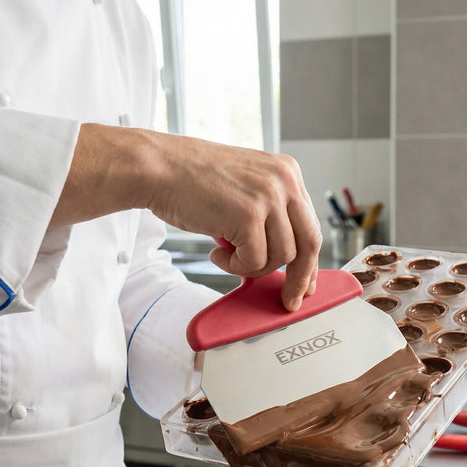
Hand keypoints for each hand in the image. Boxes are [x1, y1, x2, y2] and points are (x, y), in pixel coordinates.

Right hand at [54, 125, 321, 310]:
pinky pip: (254, 262)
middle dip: (298, 278)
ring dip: (252, 266)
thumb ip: (269, 214)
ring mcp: (268, 197)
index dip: (309, 260)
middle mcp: (284, 181)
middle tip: (288, 299)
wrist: (157, 168)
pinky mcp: (249, 216)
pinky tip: (217, 251)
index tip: (305, 282)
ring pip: (280, 258)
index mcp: (287, 172)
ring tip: (227, 254)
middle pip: (309, 244)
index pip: (310, 225)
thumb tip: (286, 257)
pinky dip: (234, 266)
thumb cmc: (191, 180)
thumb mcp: (245, 187)